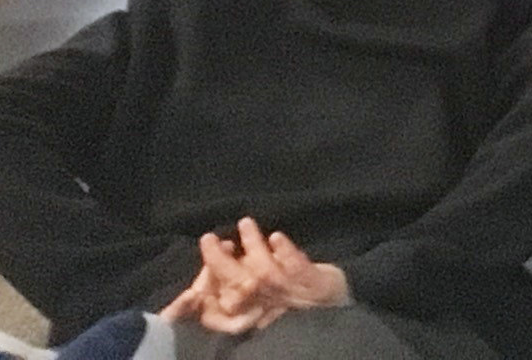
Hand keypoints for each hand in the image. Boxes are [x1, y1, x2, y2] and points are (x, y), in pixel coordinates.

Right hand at [164, 222, 349, 335]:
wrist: (340, 302)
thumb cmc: (293, 294)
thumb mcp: (264, 293)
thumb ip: (241, 277)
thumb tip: (219, 249)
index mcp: (252, 309)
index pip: (219, 307)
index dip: (203, 292)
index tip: (191, 277)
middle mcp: (269, 304)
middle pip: (238, 286)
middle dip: (219, 263)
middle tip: (208, 238)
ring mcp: (293, 294)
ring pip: (266, 273)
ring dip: (253, 247)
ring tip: (245, 223)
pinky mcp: (317, 285)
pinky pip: (299, 269)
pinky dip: (286, 252)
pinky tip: (275, 236)